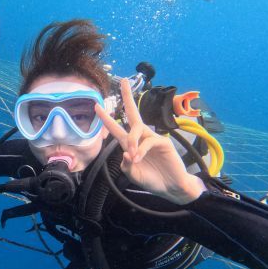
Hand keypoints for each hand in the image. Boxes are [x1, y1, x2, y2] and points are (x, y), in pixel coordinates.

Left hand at [95, 79, 205, 204]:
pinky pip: (148, 141)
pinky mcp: (162, 142)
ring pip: (137, 130)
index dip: (106, 118)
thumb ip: (126, 166)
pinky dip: (141, 149)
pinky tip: (139, 158)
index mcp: (130, 144)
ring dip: (132, 141)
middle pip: (133, 113)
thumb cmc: (152, 179)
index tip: (96, 106)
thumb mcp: (133, 175)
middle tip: (124, 81)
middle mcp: (140, 137)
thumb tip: (125, 152)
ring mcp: (152, 138)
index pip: (117, 128)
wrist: (171, 187)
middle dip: (128, 97)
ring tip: (133, 157)